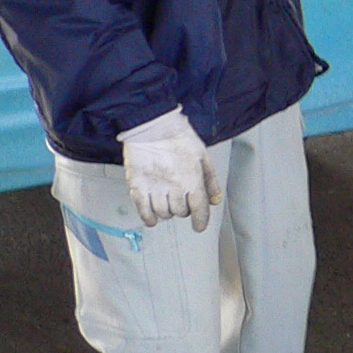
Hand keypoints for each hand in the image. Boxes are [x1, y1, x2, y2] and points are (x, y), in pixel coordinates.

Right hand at [118, 108, 220, 232]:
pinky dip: (149, 218)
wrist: (152, 126)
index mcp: (192, 179)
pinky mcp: (137, 186)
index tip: (199, 226)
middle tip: (181, 201)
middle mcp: (174, 187)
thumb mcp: (203, 156)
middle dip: (183, 210)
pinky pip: (144, 211)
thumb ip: (210, 180)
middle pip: (180, 212)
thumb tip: (215, 200)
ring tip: (167, 203)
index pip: (199, 209)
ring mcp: (155, 187)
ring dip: (167, 212)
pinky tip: (152, 217)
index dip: (200, 221)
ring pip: (164, 213)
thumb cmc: (179, 138)